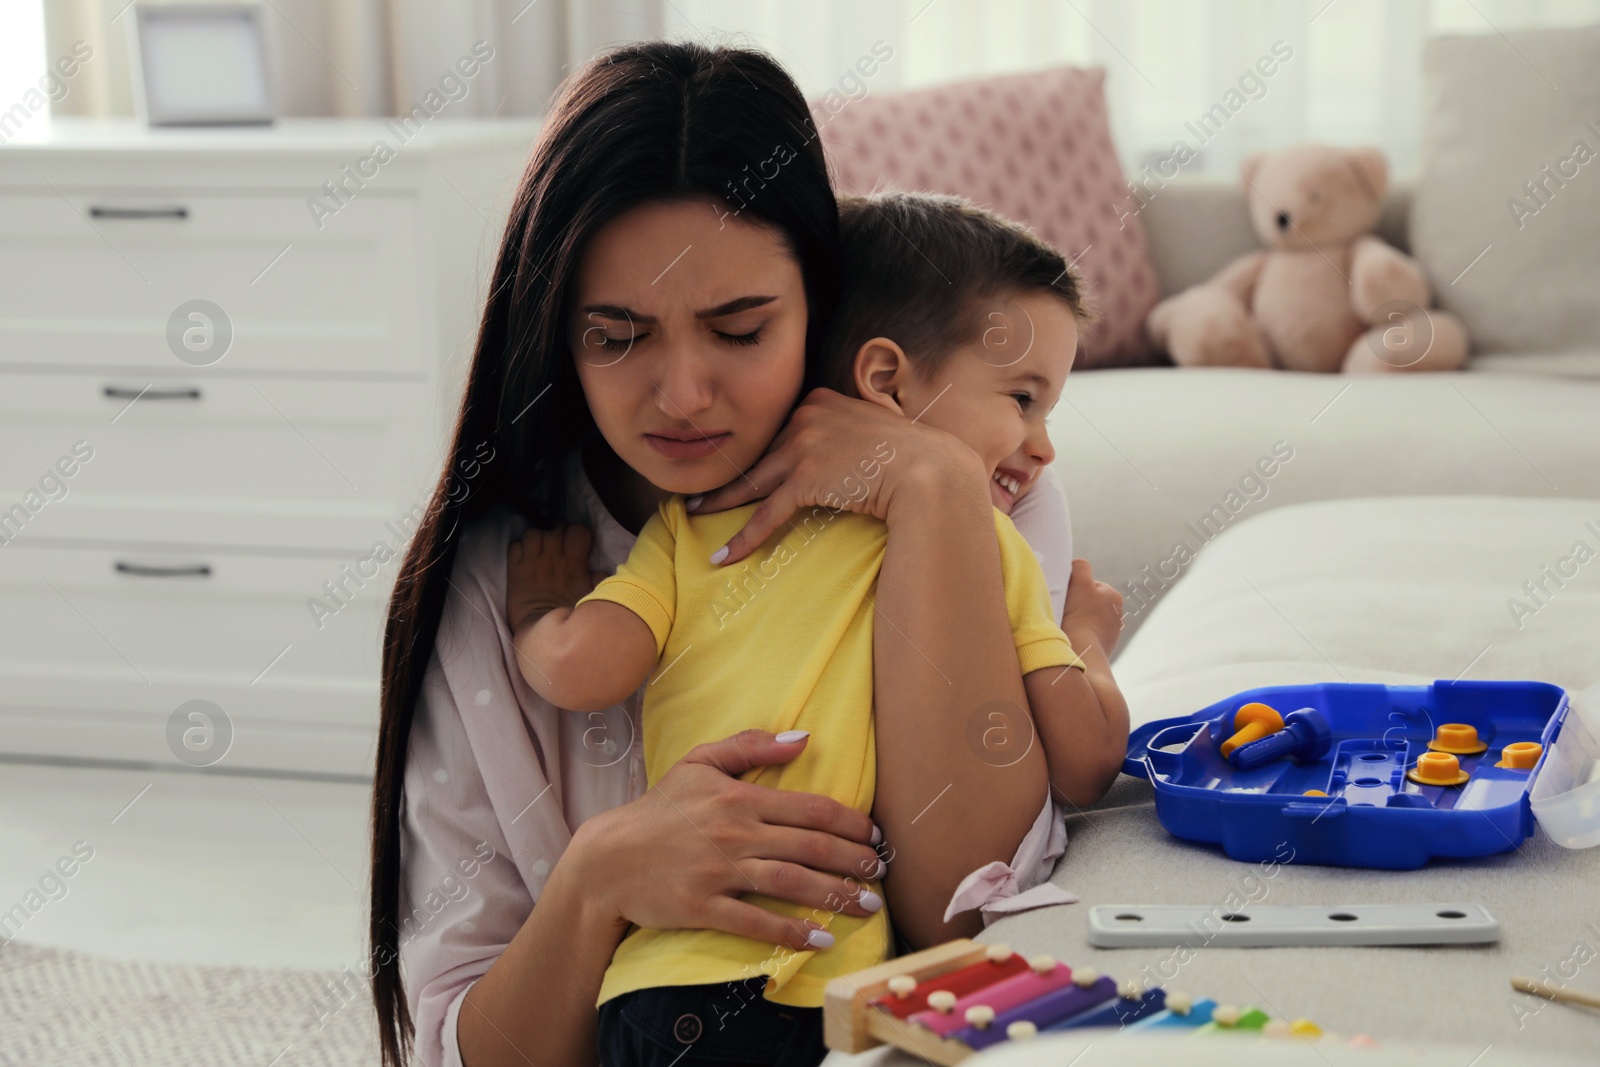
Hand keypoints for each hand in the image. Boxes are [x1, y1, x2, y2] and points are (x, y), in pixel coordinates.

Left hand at [506, 524, 605, 633]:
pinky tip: (524, 561)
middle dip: (557, 535)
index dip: (577, 534)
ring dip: (536, 541)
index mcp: (574, 563)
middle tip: (557, 550)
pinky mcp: (515, 571)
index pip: (577, 530)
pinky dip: (518, 550)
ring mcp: (532, 562)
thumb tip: (599, 572)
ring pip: (533, 534)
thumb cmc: (571, 617)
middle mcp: (553, 557)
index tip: (576, 545)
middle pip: (555, 529)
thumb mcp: (593, 599)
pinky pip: (514, 546)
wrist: (542, 635)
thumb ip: (599, 581)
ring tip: (539, 553)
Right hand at [572, 730, 887, 950]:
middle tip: (882, 873)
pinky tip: (819, 939)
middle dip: (854, 861)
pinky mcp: (702, 907)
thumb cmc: (658, 810)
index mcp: (738, 797)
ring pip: (790, 883)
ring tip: (867, 906)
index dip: (849, 823)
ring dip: (834, 895)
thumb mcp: (698, 762)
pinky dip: (790, 932)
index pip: (809, 808)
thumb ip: (750, 745)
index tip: (875, 836)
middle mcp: (734, 832)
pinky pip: (755, 922)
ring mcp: (718, 871)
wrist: (606, 857)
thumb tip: (803, 739)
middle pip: (809, 847)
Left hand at [687, 387, 984, 564]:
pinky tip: (725, 555)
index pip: (781, 432)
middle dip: (728, 473)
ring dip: (721, 502)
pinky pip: (767, 514)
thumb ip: (851, 427)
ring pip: (752, 482)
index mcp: (820, 402)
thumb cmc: (914, 454)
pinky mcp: (805, 481)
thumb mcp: (876, 426)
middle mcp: (806, 419)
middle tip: (699, 487)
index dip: (758, 451)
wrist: (930, 471)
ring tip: (697, 514)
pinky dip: (745, 537)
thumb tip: (847, 444)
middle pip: (760, 455)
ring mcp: (803, 449)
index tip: (737, 461)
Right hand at [1062, 559, 1124, 656]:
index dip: (1075, 589)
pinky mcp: (1105, 647)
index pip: (1089, 586)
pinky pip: (1089, 636)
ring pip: (1089, 620)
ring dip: (1079, 620)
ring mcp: (1113, 632)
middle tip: (1065, 611)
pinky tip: (1074, 637)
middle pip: (1090, 603)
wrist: (1083, 650)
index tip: (1067, 598)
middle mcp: (1118, 614)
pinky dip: (1081, 635)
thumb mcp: (1079, 582)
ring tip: (1069, 625)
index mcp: (1115, 596)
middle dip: (1078, 606)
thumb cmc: (1080, 615)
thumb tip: (1079, 564)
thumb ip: (1081, 566)